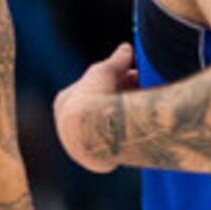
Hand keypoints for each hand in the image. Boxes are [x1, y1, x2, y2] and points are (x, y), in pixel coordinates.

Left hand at [52, 46, 137, 174]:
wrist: (92, 131)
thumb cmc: (94, 95)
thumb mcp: (106, 71)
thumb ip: (117, 60)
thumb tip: (127, 48)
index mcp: (63, 102)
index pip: (90, 87)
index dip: (114, 79)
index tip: (133, 75)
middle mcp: (67, 126)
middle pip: (99, 109)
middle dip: (122, 98)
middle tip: (144, 91)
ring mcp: (79, 145)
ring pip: (106, 129)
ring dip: (125, 120)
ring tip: (147, 112)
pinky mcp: (94, 161)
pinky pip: (112, 146)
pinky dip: (125, 138)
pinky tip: (139, 133)